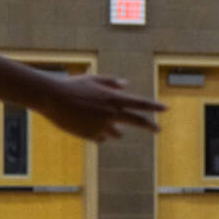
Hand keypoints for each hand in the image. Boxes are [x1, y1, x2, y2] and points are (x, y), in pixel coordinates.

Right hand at [40, 75, 166, 141]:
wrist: (52, 99)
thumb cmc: (71, 86)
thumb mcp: (92, 80)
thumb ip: (111, 83)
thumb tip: (126, 85)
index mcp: (113, 98)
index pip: (140, 103)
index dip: (154, 106)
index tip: (166, 109)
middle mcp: (111, 113)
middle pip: (137, 121)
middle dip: (150, 125)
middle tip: (158, 129)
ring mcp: (102, 125)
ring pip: (118, 133)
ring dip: (116, 129)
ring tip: (109, 124)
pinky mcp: (91, 135)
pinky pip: (102, 137)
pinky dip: (99, 133)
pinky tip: (89, 126)